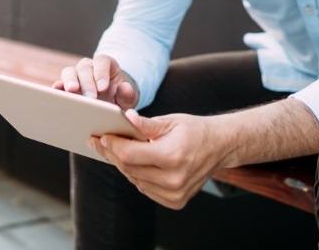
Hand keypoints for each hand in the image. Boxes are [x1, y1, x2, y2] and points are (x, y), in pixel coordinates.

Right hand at [53, 55, 137, 109]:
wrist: (110, 104)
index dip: (101, 73)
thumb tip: (124, 88)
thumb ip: (127, 93)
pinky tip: (57, 91)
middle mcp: (89, 67)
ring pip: (69, 72)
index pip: (102, 62)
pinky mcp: (66, 87)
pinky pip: (60, 84)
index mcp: (106, 65)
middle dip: (87, 83)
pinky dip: (58, 87)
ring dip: (70, 81)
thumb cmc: (119, 98)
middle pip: (85, 67)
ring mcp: (76, 76)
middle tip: (91, 99)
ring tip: (72, 91)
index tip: (103, 89)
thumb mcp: (127, 98)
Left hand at [88, 110, 220, 209]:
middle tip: (100, 142)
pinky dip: (137, 176)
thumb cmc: (193, 130)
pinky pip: (146, 189)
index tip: (102, 136)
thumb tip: (124, 117)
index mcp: (173, 156)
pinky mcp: (176, 201)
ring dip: (123, 165)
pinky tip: (131, 163)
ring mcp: (176, 193)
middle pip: (130, 168)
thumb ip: (145, 124)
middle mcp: (174, 179)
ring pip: (136, 180)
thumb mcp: (170, 121)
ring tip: (112, 151)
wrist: (219, 146)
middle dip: (112, 154)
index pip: (131, 155)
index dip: (113, 145)